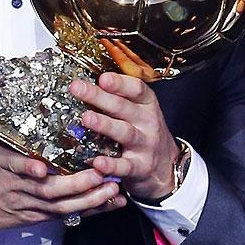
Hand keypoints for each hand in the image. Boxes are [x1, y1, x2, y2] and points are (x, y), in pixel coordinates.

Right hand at [0, 90, 125, 243]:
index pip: (12, 167)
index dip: (26, 168)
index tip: (41, 167)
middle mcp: (16, 187)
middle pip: (47, 191)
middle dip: (74, 184)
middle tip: (98, 172)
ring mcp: (30, 203)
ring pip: (62, 205)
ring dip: (89, 198)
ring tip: (112, 186)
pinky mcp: (39, 215)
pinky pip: (68, 214)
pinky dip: (91, 208)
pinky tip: (112, 200)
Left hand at [70, 72, 178, 201]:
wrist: (167, 165)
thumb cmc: (145, 132)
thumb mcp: (139, 110)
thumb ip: (119, 97)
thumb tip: (86, 82)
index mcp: (146, 104)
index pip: (136, 88)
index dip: (119, 82)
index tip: (102, 78)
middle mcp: (147, 121)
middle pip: (123, 107)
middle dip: (99, 96)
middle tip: (77, 88)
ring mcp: (145, 144)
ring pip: (124, 132)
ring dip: (105, 124)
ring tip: (86, 118)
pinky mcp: (140, 167)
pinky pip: (125, 166)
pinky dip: (111, 165)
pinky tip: (97, 162)